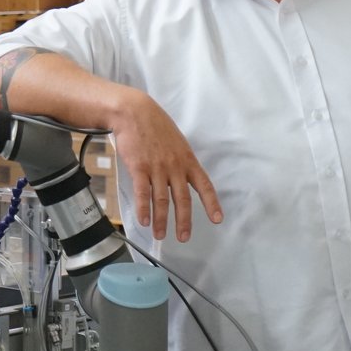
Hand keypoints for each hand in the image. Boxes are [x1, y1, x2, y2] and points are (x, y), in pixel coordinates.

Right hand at [107, 90, 222, 241]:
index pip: (204, 185)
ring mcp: (157, 168)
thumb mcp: (176, 142)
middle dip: (183, 221)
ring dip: (161, 220)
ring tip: (159, 234)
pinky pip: (143, 193)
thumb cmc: (155, 125)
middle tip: (183, 237)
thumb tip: (180, 178)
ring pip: (161, 200)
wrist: (134, 112)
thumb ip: (180, 161)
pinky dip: (143, 209)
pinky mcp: (139, 168)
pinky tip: (143, 221)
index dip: (211, 203)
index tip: (217, 219)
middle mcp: (175, 167)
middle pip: (182, 199)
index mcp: (187, 160)